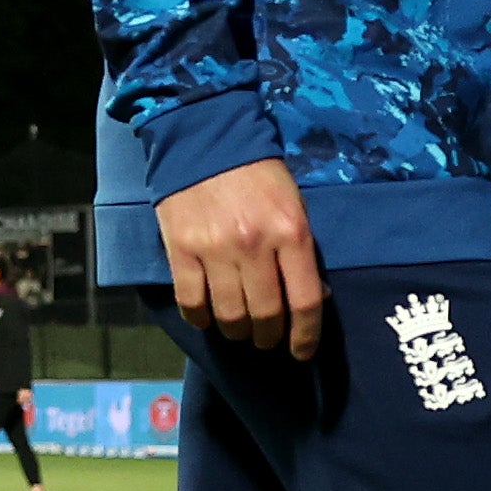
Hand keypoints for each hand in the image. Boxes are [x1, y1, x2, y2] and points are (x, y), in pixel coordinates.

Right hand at [155, 156, 325, 361]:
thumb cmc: (257, 174)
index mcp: (290, 232)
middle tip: (266, 338)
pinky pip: (191, 301)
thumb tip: (310, 298)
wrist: (206, 138)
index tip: (301, 352)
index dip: (305, 337)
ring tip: (238, 329)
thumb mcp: (294, 206)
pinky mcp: (180, 249)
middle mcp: (254, 245)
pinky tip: (207, 317)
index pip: (304, 301)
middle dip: (268, 337)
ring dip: (236, 332)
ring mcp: (214, 249)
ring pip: (228, 315)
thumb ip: (301, 251)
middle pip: (265, 316)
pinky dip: (200, 318)